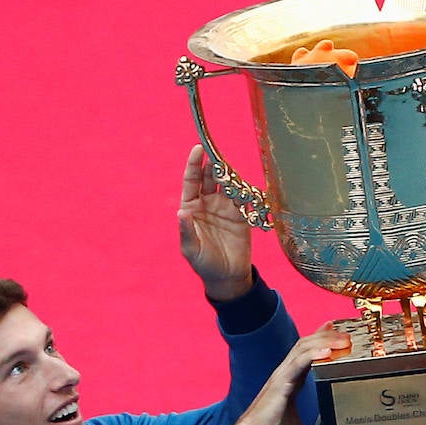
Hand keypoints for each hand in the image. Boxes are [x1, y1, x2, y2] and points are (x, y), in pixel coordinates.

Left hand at [178, 145, 253, 299]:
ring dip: (230, 176)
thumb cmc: (204, 263)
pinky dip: (245, 190)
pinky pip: (244, 197)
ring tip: (232, 172)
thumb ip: (186, 231)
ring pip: (228, 184)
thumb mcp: (191, 249)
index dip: (194, 164)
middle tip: (219, 156)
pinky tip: (245, 187)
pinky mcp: (242, 214)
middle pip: (210, 177)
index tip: (198, 149)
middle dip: (214, 165)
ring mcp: (226, 207)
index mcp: (191, 207)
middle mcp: (208, 203)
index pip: (192, 181)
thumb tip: (180, 213)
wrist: (227, 276)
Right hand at [219, 324, 351, 424]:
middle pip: (307, 345)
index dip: (321, 340)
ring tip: (344, 340)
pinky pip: (298, 362)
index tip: (336, 332)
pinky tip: (328, 351)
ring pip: (304, 348)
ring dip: (325, 341)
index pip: (307, 354)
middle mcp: (285, 374)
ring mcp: (282, 376)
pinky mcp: (280, 382)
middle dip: (328, 336)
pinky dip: (313, 354)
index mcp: (290, 381)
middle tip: (347, 333)